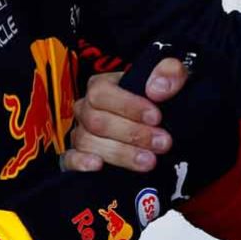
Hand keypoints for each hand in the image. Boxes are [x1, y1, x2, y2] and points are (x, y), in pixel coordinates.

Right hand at [61, 57, 190, 171]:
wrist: (158, 124)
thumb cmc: (157, 100)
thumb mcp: (170, 78)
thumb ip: (170, 73)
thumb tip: (158, 88)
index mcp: (100, 86)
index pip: (102, 93)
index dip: (128, 106)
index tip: (156, 117)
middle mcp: (86, 109)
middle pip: (98, 122)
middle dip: (133, 134)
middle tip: (161, 143)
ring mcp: (81, 133)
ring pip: (89, 143)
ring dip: (121, 153)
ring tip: (149, 160)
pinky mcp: (78, 156)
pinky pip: (70, 159)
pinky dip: (81, 163)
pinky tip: (99, 166)